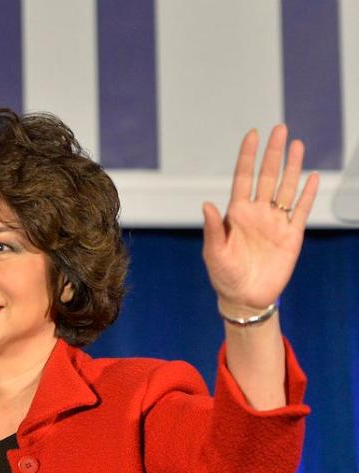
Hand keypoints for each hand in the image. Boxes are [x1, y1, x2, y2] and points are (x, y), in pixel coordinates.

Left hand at [201, 124, 318, 312]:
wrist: (245, 297)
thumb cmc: (224, 275)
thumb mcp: (214, 252)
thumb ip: (213, 228)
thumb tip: (206, 204)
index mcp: (236, 214)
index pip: (243, 178)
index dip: (248, 156)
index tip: (253, 134)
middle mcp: (257, 213)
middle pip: (267, 176)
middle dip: (273, 153)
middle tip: (280, 129)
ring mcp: (275, 222)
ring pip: (286, 188)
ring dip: (292, 167)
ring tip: (296, 144)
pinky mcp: (291, 235)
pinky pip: (300, 210)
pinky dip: (306, 194)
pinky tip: (311, 177)